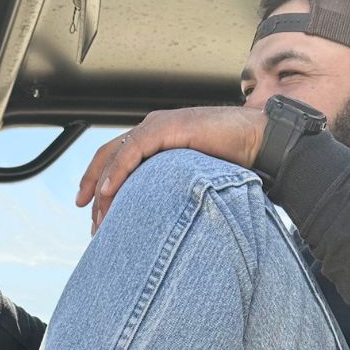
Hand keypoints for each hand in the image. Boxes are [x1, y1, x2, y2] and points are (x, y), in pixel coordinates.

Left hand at [76, 107, 266, 232]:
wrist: (259, 142)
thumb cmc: (234, 162)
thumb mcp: (193, 181)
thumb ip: (172, 192)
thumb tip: (162, 223)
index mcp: (157, 140)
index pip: (116, 159)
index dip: (98, 183)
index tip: (90, 211)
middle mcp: (153, 130)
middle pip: (108, 157)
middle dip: (93, 188)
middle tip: (90, 220)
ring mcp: (159, 126)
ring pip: (116, 155)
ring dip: (102, 187)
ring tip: (96, 214)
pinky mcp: (168, 127)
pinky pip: (132, 150)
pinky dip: (116, 171)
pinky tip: (107, 192)